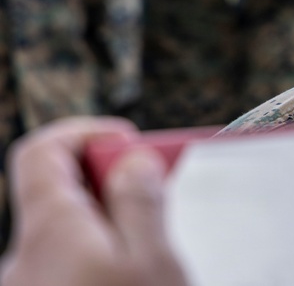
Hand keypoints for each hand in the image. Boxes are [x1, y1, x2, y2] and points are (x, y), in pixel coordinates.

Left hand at [0, 117, 188, 285]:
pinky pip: (66, 260)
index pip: (41, 151)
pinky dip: (99, 253)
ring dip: (110, 223)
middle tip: (157, 197)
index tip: (130, 143)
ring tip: (152, 247)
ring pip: (67, 230)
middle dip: (111, 183)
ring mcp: (30, 282)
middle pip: (61, 191)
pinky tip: (132, 274)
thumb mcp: (152, 262)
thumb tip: (134, 161)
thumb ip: (141, 204)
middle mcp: (25, 255)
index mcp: (50, 231)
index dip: (85, 133)